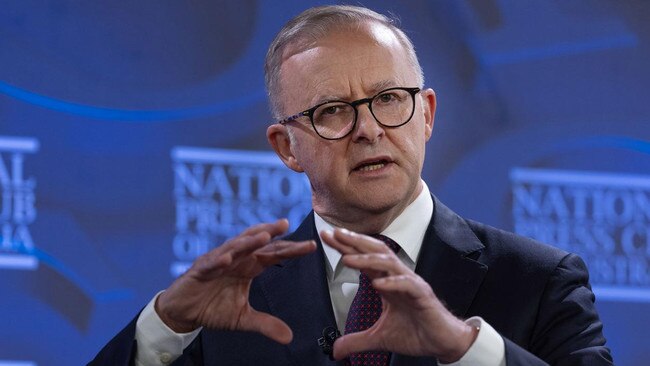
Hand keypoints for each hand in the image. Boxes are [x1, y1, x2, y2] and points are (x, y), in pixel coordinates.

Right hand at [155, 219, 315, 343]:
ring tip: (263, 236)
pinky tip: (227, 259)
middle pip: (256, 243)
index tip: (312, 246)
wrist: (183, 312)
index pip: (274, 255)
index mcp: (249, 267)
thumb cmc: (213, 308)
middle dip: (271, 233)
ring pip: (235, 247)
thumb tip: (289, 337)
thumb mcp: (243, 318)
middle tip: (286, 224)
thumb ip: (266, 324)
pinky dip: (219, 260)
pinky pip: (210, 263)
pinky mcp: (200, 270)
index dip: (291, 250)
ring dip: (248, 241)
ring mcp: (218, 261)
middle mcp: (236, 259)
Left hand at [321, 229, 477, 362]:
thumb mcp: (379, 338)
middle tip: (334, 233)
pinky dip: (392, 282)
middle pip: (374, 252)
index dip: (346, 248)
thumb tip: (335, 351)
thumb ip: (356, 340)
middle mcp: (397, 277)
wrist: (442, 342)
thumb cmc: (416, 332)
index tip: (328, 237)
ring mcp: (410, 284)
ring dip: (367, 259)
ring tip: (347, 258)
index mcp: (387, 282)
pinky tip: (378, 283)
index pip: (364, 260)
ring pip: (389, 263)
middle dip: (354, 242)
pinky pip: (407, 284)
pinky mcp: (423, 296)